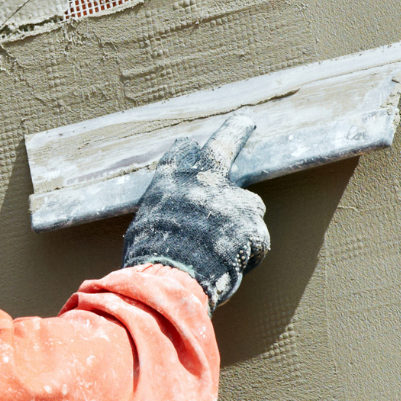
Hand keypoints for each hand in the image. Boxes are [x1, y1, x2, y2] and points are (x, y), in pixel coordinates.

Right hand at [121, 114, 270, 311]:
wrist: (170, 280)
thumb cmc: (149, 259)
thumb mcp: (142, 228)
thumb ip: (163, 214)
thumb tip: (167, 223)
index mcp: (170, 181)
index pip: (182, 153)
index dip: (189, 154)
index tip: (194, 151)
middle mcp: (202, 181)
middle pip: (223, 146)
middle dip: (236, 130)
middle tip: (246, 120)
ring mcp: (231, 200)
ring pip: (249, 205)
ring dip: (243, 222)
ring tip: (226, 249)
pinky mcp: (252, 225)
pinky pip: (257, 239)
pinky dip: (249, 253)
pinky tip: (231, 266)